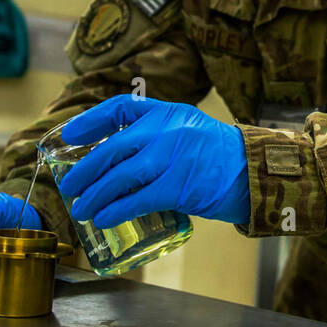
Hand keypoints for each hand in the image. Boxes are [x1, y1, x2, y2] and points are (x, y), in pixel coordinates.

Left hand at [58, 95, 249, 226]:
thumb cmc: (220, 158)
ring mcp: (173, 157)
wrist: (256, 173)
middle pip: (113, 148)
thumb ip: (158, 138)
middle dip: (85, 170)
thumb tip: (115, 162)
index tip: (70, 136)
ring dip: (95, 195)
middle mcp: (169, 130)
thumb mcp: (190, 131)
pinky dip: (116, 211)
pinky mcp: (179, 186)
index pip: (121, 107)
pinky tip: (103, 219)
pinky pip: (137, 199)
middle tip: (70, 187)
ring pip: (120, 176)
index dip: (90, 121)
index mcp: (169, 112)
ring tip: (82, 209)